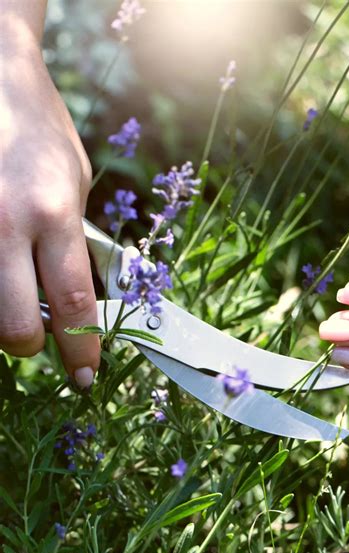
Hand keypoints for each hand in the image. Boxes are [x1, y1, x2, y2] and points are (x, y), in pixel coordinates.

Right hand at [0, 35, 99, 387]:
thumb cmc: (39, 127)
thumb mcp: (75, 180)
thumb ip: (73, 239)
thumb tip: (73, 290)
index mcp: (54, 214)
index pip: (74, 306)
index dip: (82, 351)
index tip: (87, 376)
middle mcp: (6, 225)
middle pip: (17, 328)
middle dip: (31, 347)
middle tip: (38, 339)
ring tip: (11, 294)